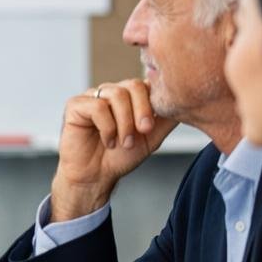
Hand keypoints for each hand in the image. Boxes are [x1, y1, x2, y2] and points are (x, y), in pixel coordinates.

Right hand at [50, 79, 178, 221]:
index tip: (151, 127)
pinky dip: (107, 128)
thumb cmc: (119, 157)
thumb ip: (165, 120)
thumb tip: (186, 104)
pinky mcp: (75, 105)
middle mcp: (110, 93)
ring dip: (124, 123)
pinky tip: (108, 141)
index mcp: (128, 97)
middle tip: (143, 132)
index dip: (153, 103)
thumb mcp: (150, 138)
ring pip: (116, 95)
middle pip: (133, 85)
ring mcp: (92, 97)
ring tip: (123, 142)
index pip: (146, 84)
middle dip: (142, 110)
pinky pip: (97, 107)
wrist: (95, 176)